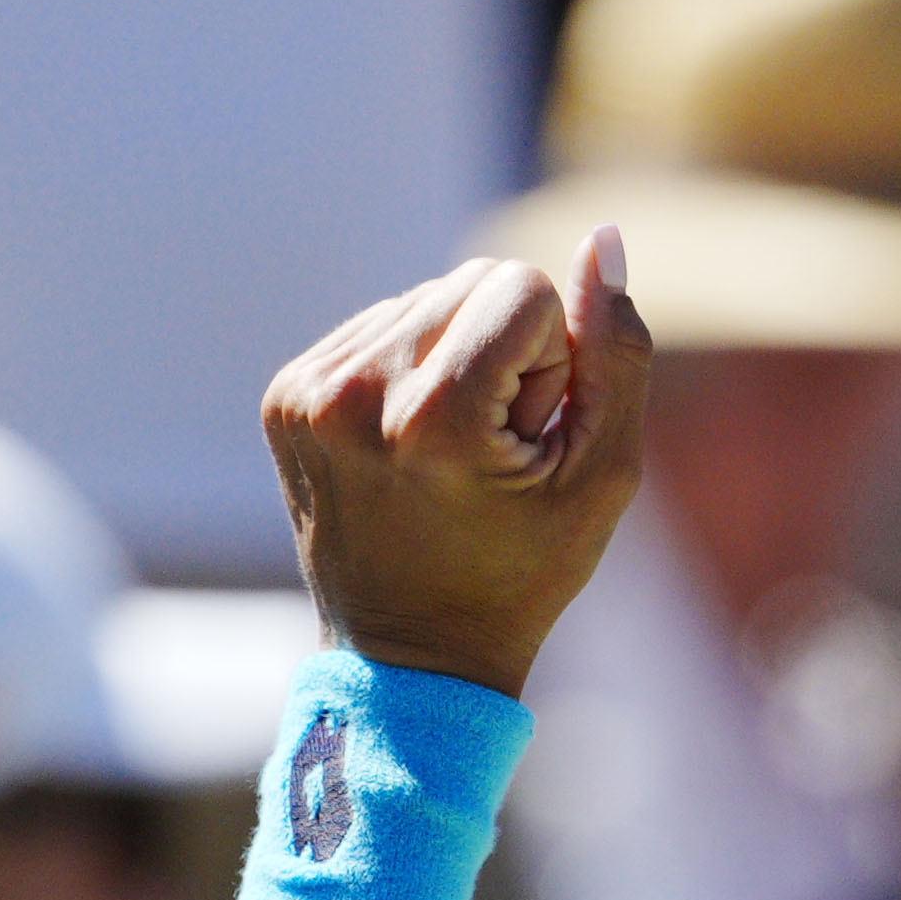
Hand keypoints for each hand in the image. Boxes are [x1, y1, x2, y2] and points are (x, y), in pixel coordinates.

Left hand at [260, 228, 658, 695]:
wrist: (407, 663)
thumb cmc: (522, 575)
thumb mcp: (603, 476)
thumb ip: (616, 353)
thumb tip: (606, 237)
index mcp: (432, 419)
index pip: (521, 285)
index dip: (549, 362)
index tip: (523, 441)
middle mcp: (354, 394)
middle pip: (470, 281)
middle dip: (504, 351)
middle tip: (488, 452)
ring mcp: (306, 394)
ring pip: (423, 298)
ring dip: (455, 360)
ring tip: (446, 456)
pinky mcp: (284, 396)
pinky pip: (376, 326)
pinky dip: (407, 372)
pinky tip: (409, 447)